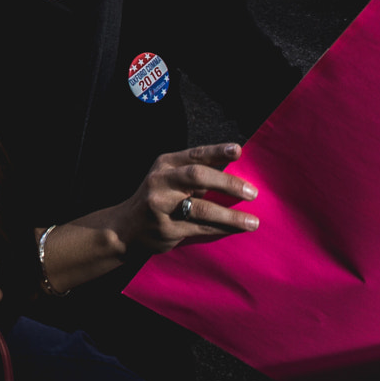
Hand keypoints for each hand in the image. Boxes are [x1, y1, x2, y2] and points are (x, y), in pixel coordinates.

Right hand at [111, 144, 260, 255]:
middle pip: (197, 177)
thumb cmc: (159, 198)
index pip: (195, 154)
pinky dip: (222, 229)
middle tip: (252, 193)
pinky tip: (237, 230)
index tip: (238, 150)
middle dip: (227, 184)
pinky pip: (200, 228)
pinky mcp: (167, 228)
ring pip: (201, 208)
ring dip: (230, 216)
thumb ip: (195, 173)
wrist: (127, 227)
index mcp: (165, 164)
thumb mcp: (169, 177)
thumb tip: (236, 170)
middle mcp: (161, 181)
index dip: (217, 151)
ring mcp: (161, 205)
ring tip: (253, 221)